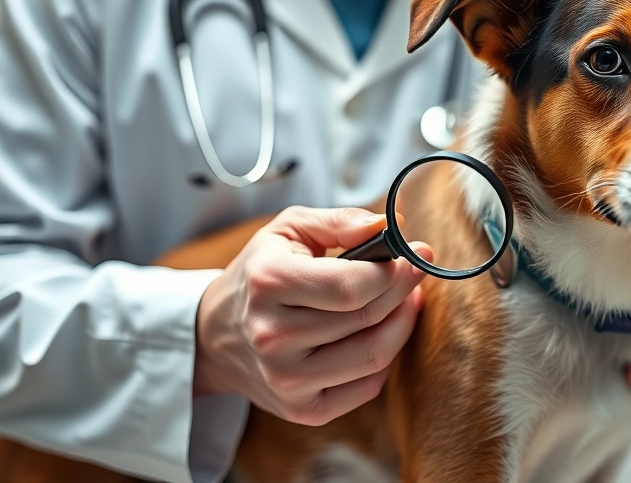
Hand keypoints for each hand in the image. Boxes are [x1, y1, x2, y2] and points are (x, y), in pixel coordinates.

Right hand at [193, 206, 430, 425]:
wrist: (215, 335)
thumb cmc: (261, 273)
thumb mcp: (289, 229)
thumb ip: (340, 221)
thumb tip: (388, 225)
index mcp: (268, 283)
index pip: (351, 286)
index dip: (393, 271)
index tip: (414, 254)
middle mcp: (272, 336)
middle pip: (367, 318)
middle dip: (403, 290)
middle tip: (415, 272)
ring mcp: (286, 379)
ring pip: (375, 356)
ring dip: (402, 324)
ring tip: (405, 300)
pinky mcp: (301, 409)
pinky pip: (368, 387)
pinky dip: (385, 359)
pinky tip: (380, 333)